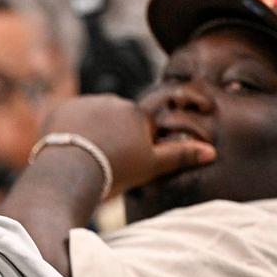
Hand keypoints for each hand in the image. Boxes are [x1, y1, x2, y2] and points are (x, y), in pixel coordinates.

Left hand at [39, 94, 215, 198]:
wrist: (69, 173)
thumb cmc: (114, 173)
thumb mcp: (150, 167)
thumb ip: (180, 156)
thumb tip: (212, 151)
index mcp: (138, 114)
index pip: (153, 111)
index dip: (149, 126)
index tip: (141, 140)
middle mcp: (115, 102)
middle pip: (120, 118)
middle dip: (118, 134)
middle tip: (110, 160)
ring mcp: (88, 104)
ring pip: (95, 117)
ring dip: (95, 131)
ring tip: (89, 157)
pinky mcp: (64, 109)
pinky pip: (71, 118)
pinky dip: (72, 130)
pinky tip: (70, 150)